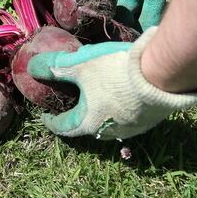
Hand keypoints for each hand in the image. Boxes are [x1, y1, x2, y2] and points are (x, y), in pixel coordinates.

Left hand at [27, 27, 196, 139]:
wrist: (164, 74)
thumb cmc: (116, 72)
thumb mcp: (81, 65)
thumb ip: (55, 67)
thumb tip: (33, 67)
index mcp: (89, 123)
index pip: (63, 127)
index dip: (51, 120)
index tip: (45, 113)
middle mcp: (110, 133)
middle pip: (87, 126)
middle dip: (78, 114)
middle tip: (73, 100)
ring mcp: (134, 128)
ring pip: (110, 122)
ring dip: (101, 110)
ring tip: (99, 94)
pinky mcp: (152, 119)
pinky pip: (130, 115)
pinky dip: (121, 105)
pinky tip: (125, 90)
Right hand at [61, 0, 196, 30]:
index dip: (83, 1)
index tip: (76, 19)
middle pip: (109, 0)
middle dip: (102, 17)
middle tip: (95, 35)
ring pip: (128, 8)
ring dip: (122, 23)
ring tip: (114, 42)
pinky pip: (151, 7)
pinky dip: (146, 22)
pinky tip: (138, 39)